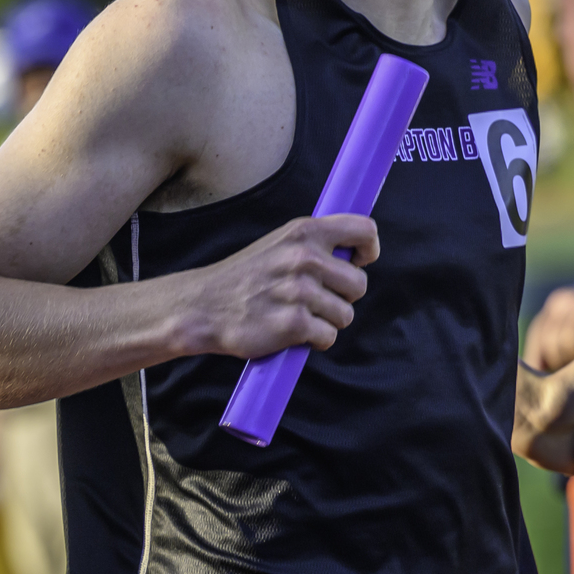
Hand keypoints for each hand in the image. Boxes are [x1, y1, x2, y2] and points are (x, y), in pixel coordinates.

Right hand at [197, 214, 379, 358]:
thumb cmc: (246, 278)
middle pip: (359, 284)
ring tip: (298, 315)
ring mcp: (299, 291)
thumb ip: (315, 244)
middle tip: (315, 300)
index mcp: (304, 232)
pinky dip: (314, 341)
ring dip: (327, 322)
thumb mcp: (279, 244)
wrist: (204, 307)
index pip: (365, 231)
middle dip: (343, 298)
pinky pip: (328, 337)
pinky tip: (292, 333)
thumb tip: (355, 256)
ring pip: (345, 315)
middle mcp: (304, 257)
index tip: (358, 264)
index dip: (369, 251)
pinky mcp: (294, 323)